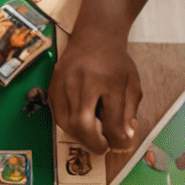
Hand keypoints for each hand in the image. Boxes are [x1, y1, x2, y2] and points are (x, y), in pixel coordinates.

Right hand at [48, 26, 142, 152]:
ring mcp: (65, 84)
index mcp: (111, 81)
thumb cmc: (115, 63)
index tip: (117, 143)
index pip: (112, 120)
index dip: (116, 139)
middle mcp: (84, 82)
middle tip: (102, 147)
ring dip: (80, 137)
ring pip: (67, 124)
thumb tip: (123, 139)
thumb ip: (129, 112)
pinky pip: (57, 116)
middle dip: (93, 143)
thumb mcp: (131, 84)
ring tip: (91, 137)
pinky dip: (68, 126)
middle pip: (82, 124)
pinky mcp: (52, 87)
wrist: (94, 37)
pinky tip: (79, 125)